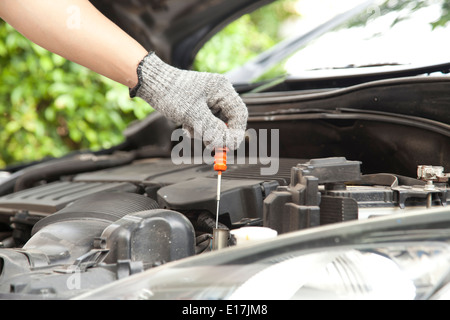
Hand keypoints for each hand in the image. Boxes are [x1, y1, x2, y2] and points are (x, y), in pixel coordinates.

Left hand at [130, 52, 247, 149]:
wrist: (151, 84)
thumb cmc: (171, 94)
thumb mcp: (192, 114)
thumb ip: (212, 129)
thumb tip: (227, 143)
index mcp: (222, 89)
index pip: (239, 114)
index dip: (236, 132)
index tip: (228, 146)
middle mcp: (219, 93)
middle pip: (228, 121)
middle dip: (217, 134)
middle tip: (208, 144)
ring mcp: (210, 100)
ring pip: (216, 125)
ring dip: (204, 132)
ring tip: (189, 128)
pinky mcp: (200, 106)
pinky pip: (206, 123)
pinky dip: (197, 129)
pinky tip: (186, 125)